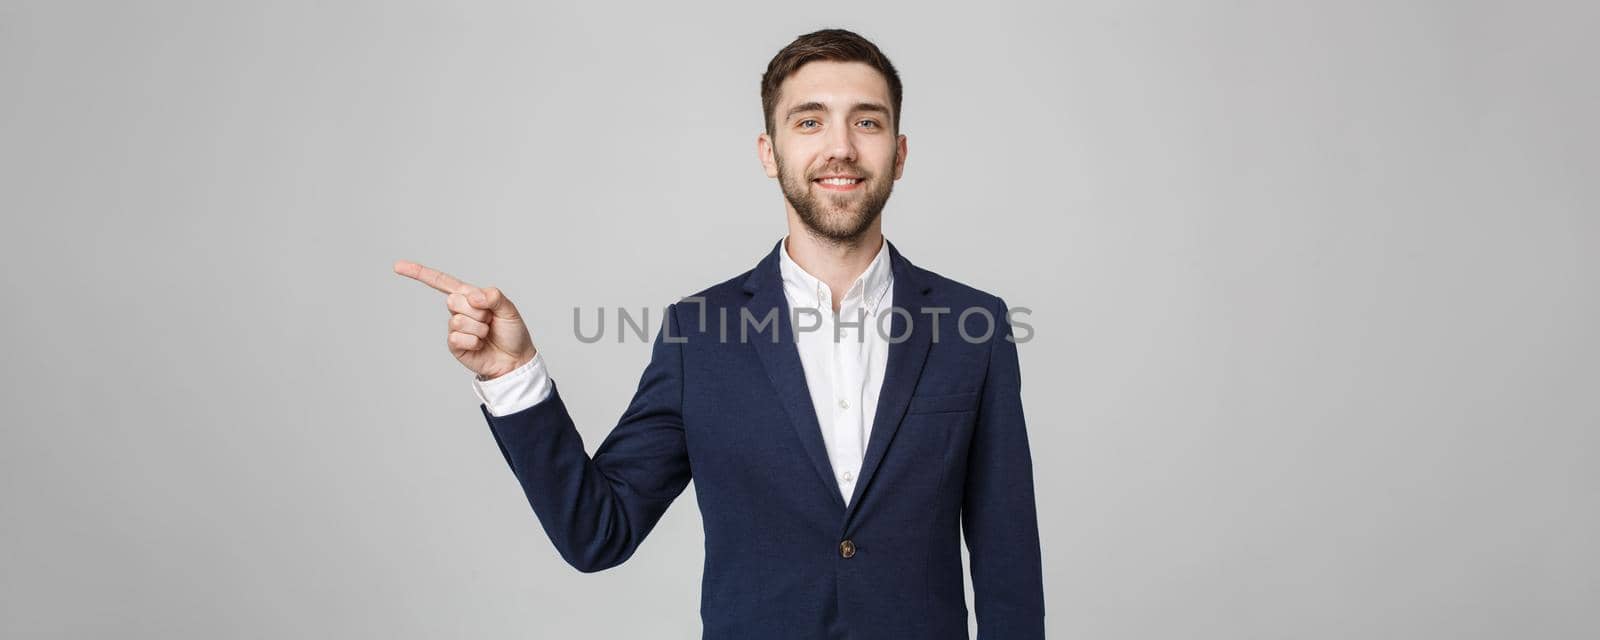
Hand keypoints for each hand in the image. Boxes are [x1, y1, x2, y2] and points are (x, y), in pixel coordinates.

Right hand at [394, 260, 536, 379]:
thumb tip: (473, 296)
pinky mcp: (454, 344)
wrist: (515, 360)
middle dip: (477, 311)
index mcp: (469, 296)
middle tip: (490, 320)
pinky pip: (457, 338)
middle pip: (453, 300)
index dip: (419, 273)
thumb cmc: (512, 332)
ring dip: (478, 328)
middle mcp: (459, 310)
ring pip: (457, 320)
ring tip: (487, 333)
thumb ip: (494, 296)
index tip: (397, 266)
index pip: (441, 281)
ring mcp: (455, 327)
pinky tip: (480, 345)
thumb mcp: (509, 309)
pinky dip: (474, 342)